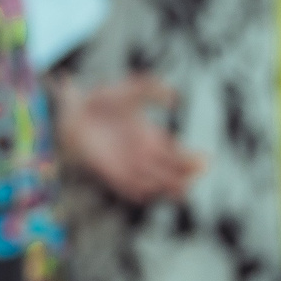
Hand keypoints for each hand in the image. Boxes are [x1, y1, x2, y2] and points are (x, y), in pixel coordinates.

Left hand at [54, 76, 203, 200]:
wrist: (74, 111)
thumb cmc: (103, 100)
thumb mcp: (130, 90)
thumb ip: (152, 89)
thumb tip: (174, 97)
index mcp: (153, 138)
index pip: (178, 155)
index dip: (193, 161)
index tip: (206, 161)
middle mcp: (143, 155)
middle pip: (170, 174)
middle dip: (183, 178)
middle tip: (192, 179)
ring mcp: (127, 165)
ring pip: (153, 184)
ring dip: (164, 187)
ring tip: (177, 187)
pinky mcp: (110, 172)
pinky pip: (128, 188)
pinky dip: (139, 191)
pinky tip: (149, 191)